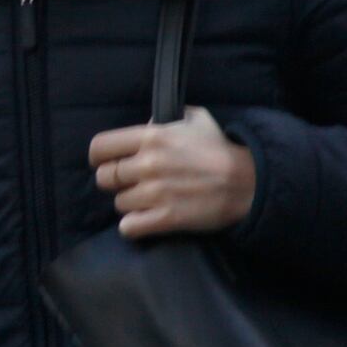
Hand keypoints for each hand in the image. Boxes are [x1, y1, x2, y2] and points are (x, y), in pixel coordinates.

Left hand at [90, 106, 255, 239]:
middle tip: (130, 182)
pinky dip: (134, 225)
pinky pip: (128, 227)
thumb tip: (147, 124)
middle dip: (115, 181)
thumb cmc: (221, 149)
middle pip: (104, 178)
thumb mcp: (195, 119)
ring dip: (130, 203)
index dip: (98, 156)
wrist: (248, 182)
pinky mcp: (165, 219)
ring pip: (119, 203)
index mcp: (152, 137)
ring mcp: (155, 194)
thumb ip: (166, 118)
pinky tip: (146, 219)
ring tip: (149, 199)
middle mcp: (148, 164)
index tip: (103, 161)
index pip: (100, 147)